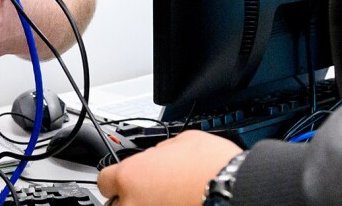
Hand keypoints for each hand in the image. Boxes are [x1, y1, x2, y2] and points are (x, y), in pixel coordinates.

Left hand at [97, 130, 240, 205]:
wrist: (237, 190)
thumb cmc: (214, 166)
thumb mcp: (181, 142)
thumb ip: (159, 152)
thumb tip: (156, 156)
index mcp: (130, 176)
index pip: (105, 181)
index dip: (117, 179)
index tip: (125, 182)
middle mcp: (133, 203)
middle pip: (116, 205)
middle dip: (129, 199)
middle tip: (149, 194)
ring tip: (165, 201)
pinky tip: (176, 205)